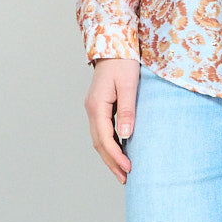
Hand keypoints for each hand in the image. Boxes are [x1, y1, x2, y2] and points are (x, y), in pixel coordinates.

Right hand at [84, 57, 140, 183]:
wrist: (114, 44)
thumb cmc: (123, 62)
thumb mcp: (129, 85)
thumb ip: (127, 110)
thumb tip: (126, 136)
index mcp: (97, 106)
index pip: (105, 139)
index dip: (116, 156)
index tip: (128, 168)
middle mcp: (92, 109)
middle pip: (99, 143)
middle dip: (111, 162)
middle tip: (125, 178)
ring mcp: (94, 108)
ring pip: (99, 139)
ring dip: (109, 156)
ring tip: (122, 171)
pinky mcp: (100, 106)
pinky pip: (102, 130)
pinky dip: (110, 144)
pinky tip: (120, 150)